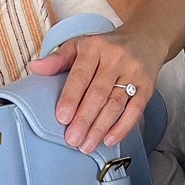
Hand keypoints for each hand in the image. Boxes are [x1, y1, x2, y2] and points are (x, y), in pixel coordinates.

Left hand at [30, 26, 162, 153]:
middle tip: (73, 140)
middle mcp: (116, 58)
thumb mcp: (79, 45)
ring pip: (116, 103)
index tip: (62, 118)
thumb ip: (57, 59)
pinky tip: (110, 139)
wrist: (145, 38)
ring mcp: (134, 72)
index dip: (71, 98)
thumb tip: (35, 68)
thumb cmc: (106, 47)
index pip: (81, 75)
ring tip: (87, 145)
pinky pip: (136, 109)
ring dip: (100, 127)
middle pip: (98, 93)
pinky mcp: (148, 86)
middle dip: (84, 119)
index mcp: (95, 47)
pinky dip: (123, 127)